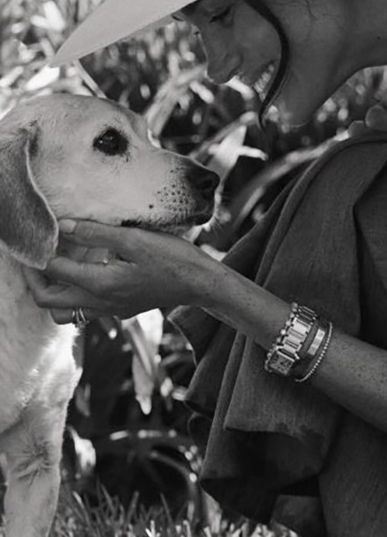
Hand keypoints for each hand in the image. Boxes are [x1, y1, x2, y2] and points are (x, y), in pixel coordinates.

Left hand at [23, 219, 219, 324]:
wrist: (201, 284)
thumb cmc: (174, 258)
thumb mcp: (135, 238)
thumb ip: (96, 233)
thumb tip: (63, 225)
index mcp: (103, 284)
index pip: (54, 271)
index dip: (41, 252)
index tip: (39, 234)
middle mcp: (102, 303)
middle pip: (48, 300)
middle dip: (36, 277)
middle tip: (37, 253)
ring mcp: (110, 311)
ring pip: (63, 311)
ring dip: (52, 291)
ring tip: (57, 265)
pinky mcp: (120, 311)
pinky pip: (84, 311)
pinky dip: (73, 295)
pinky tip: (83, 273)